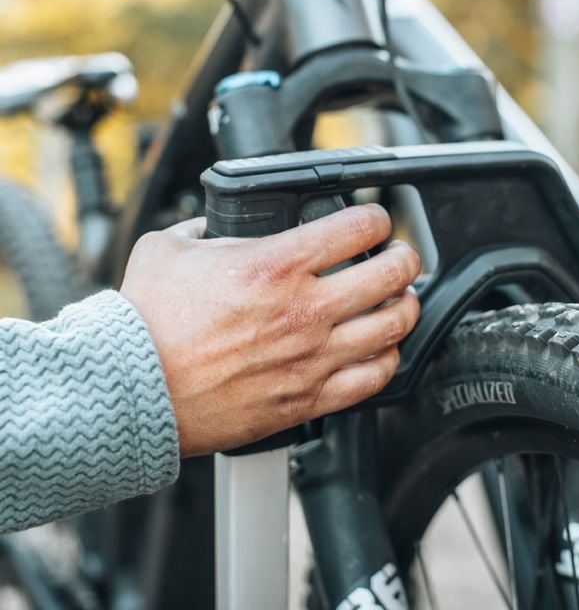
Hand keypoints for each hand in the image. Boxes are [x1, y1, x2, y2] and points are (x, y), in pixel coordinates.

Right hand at [120, 204, 419, 456]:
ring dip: (406, 307)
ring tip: (401, 300)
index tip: (375, 220)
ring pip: (393, 327)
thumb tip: (216, 226)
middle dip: (406, 257)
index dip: (377, 217)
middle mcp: (304, 309)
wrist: (134, 391)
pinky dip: (388, 359)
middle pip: (392, 274)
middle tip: (402, 255)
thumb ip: (201, 228)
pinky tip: (383, 349)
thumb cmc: (147, 324)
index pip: (357, 227)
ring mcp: (311, 357)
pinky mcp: (307, 398)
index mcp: (275, 264)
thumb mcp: (167, 249)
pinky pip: (373, 379)